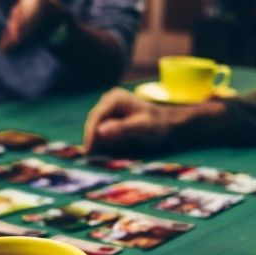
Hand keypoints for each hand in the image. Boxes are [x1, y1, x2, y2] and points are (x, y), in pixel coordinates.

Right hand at [83, 88, 212, 152]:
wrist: (167, 123)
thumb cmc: (157, 124)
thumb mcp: (141, 127)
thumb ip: (121, 128)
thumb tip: (100, 131)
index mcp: (115, 98)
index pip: (96, 116)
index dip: (90, 134)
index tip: (88, 150)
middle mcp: (109, 100)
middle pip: (93, 121)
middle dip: (90, 138)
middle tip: (88, 157)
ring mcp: (108, 107)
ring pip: (94, 126)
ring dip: (93, 140)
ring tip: (93, 156)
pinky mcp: (109, 116)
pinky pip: (100, 129)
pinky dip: (99, 140)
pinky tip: (99, 151)